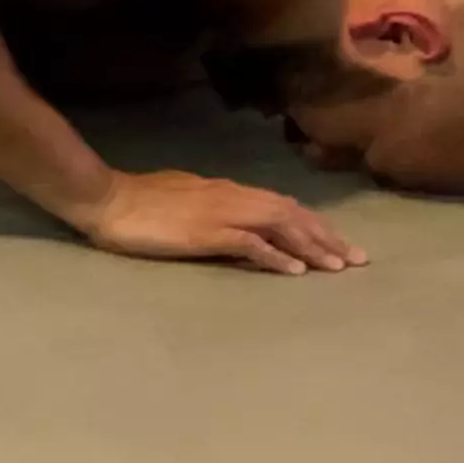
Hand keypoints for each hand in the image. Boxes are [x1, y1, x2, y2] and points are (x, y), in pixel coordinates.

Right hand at [71, 170, 366, 275]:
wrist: (106, 199)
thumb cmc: (136, 201)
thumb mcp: (183, 198)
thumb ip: (211, 206)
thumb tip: (234, 221)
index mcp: (225, 190)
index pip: (281, 203)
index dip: (313, 223)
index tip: (339, 243)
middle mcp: (230, 197)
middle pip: (291, 213)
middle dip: (327, 236)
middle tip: (357, 259)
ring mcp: (219, 213)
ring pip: (280, 225)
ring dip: (312, 246)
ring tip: (338, 267)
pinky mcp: (205, 233)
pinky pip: (250, 243)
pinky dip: (276, 256)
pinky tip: (295, 272)